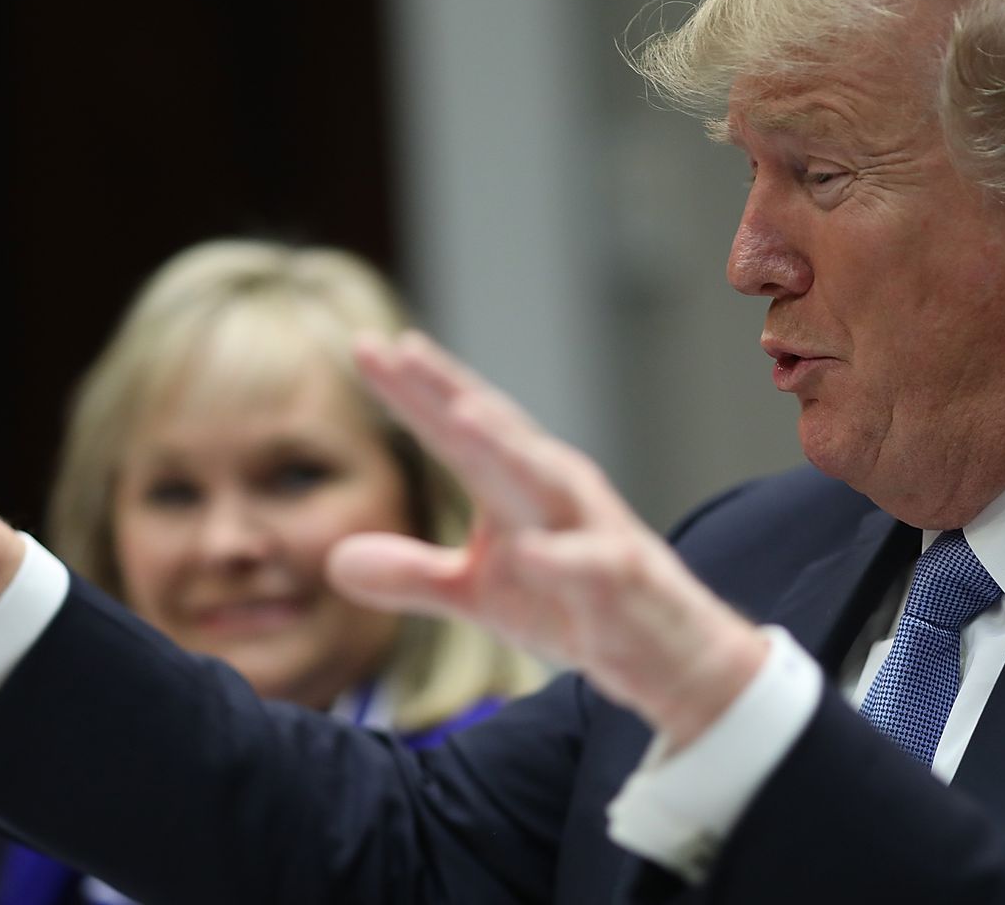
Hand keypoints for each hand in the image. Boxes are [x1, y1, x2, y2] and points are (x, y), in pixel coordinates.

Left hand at [330, 333, 767, 747]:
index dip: (413, 391)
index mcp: (516, 483)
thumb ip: (412, 573)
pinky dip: (559, 558)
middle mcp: (554, 489)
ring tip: (458, 414)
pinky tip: (525, 553)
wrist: (668, 656)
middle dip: (448, 391)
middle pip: (495, 432)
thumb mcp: (479, 595)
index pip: (456, 429)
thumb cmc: (573, 607)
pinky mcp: (621, 579)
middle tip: (400, 351)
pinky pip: (587, 566)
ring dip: (505, 446)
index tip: (364, 348)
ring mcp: (591, 529)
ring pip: (545, 479)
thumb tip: (336, 562)